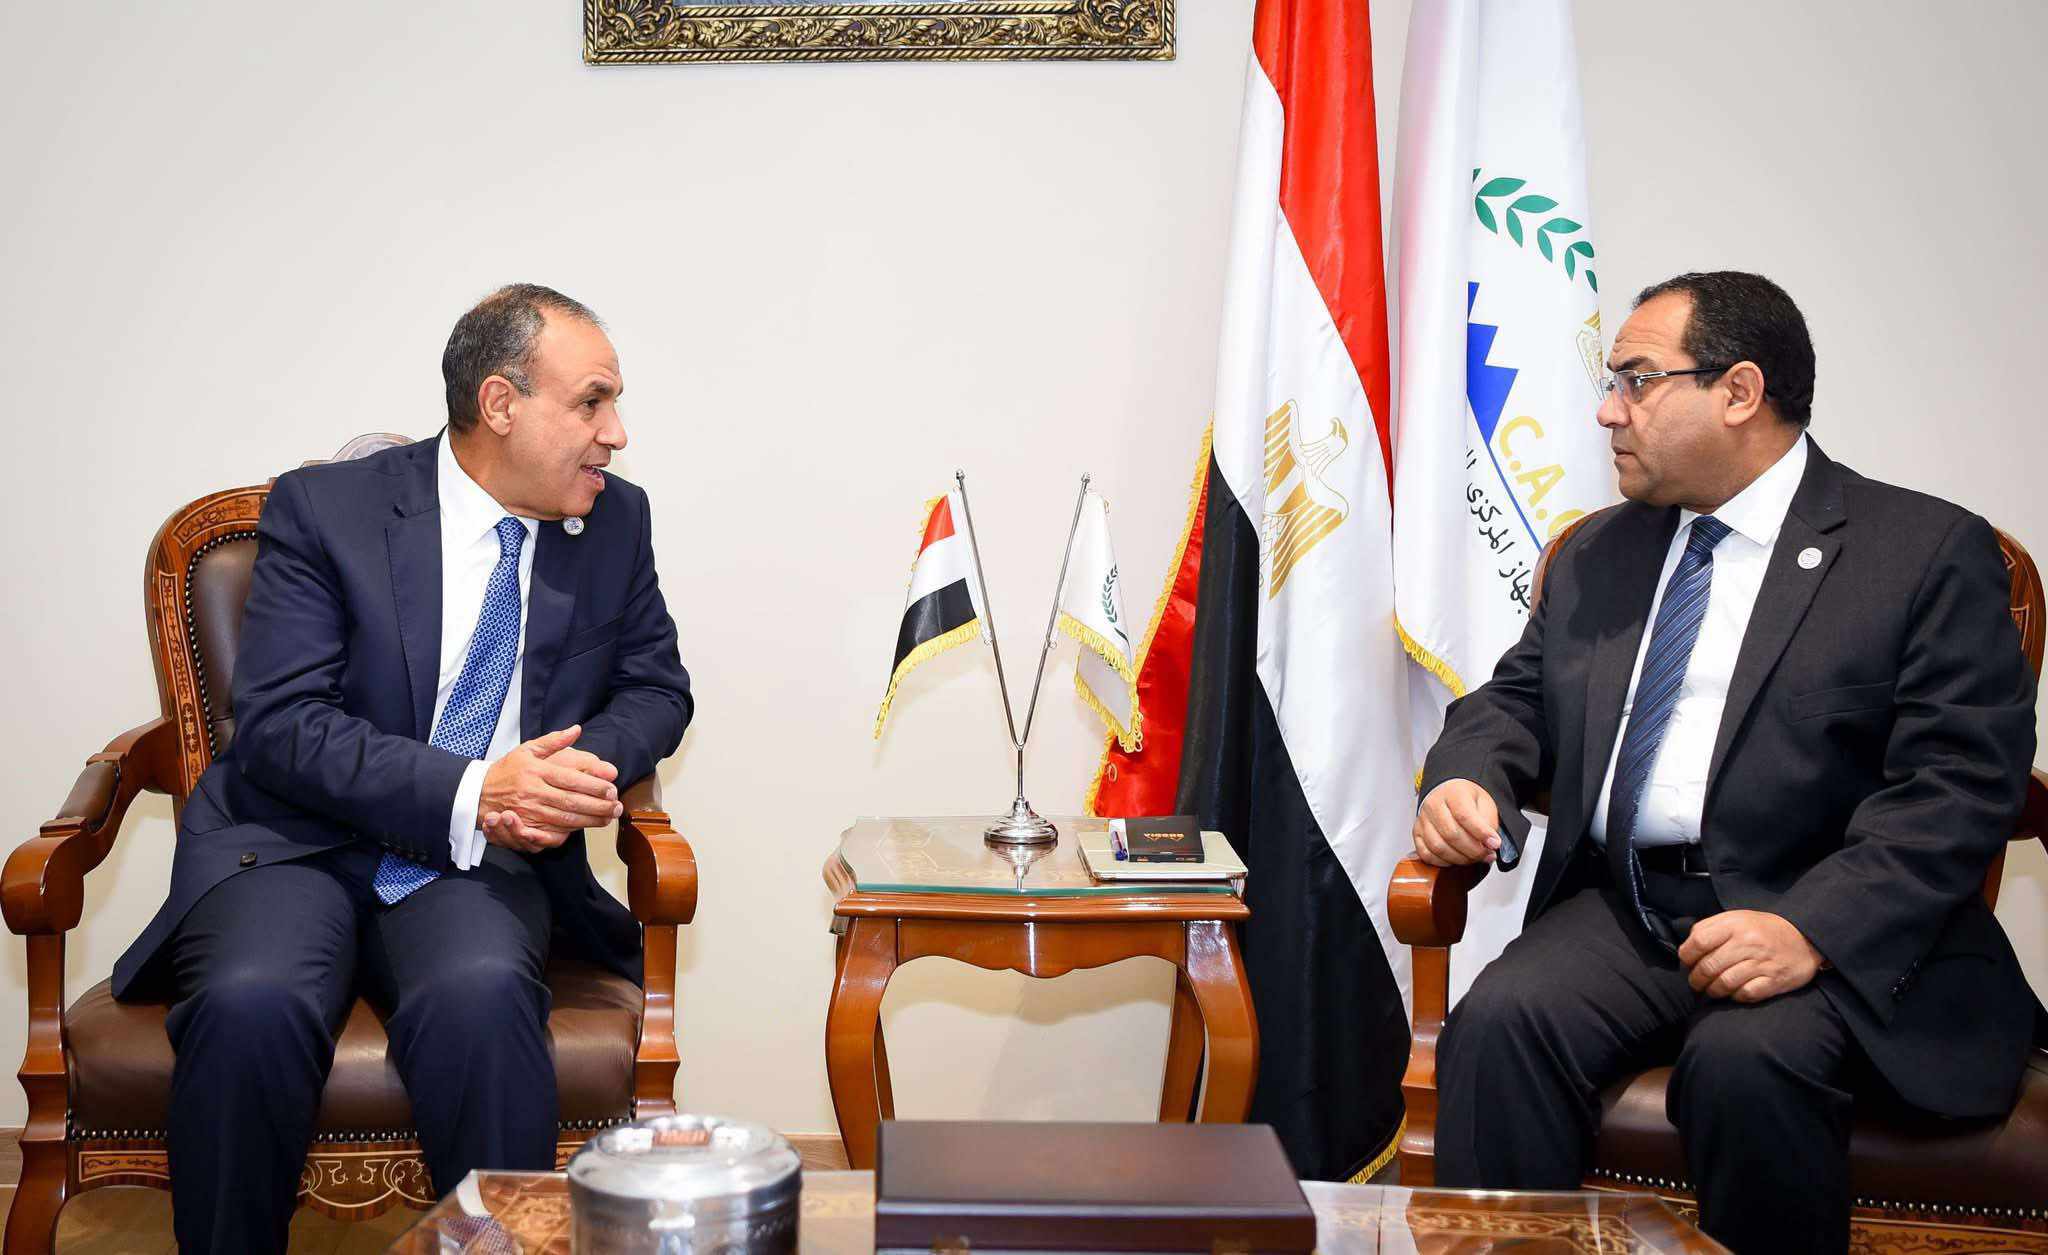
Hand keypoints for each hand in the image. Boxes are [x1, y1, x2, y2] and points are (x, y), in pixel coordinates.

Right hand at [477, 725, 620, 847]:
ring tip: (609, 817)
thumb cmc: (508, 769)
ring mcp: (529, 811)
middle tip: (617, 806)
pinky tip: (587, 827)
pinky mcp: (526, 826)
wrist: (478, 793)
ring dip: (590, 820)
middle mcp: (534, 792)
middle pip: (572, 801)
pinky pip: (553, 831)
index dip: (593, 786)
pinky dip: (573, 831)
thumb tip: (576, 729)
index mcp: (537, 771)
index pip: (571, 779)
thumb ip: (554, 741)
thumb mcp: (528, 749)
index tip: (612, 788)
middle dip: (598, 806)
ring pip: (565, 819)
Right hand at [1412, 779, 1502, 866]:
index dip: (1481, 833)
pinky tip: (1455, 859)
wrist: (1449, 794)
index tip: (1495, 844)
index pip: (1464, 815)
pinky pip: (1426, 854)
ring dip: (1460, 858)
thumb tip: (1489, 845)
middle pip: (1451, 834)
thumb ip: (1488, 823)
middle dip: (1473, 850)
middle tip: (1487, 855)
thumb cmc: (1467, 799)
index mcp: (1453, 793)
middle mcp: (1433, 804)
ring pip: (1438, 847)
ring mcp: (1423, 819)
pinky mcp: (1417, 833)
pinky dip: (1442, 862)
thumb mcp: (1484, 803)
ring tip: (1474, 858)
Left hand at [1679, 910, 1824, 1001]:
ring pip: (1725, 983)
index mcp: (1735, 925)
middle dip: (1696, 979)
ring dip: (1713, 991)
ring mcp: (1762, 963)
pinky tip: (1734, 993)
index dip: (1687, 956)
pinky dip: (1735, 996)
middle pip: (1709, 967)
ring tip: (1711, 990)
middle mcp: (1748, 943)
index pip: (1699, 941)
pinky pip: (1746, 994)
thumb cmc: (1763, 929)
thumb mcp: (1736, 918)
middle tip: (1696, 983)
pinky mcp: (1775, 980)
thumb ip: (1710, 928)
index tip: (1687, 962)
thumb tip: (1687, 948)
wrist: (1805, 937)